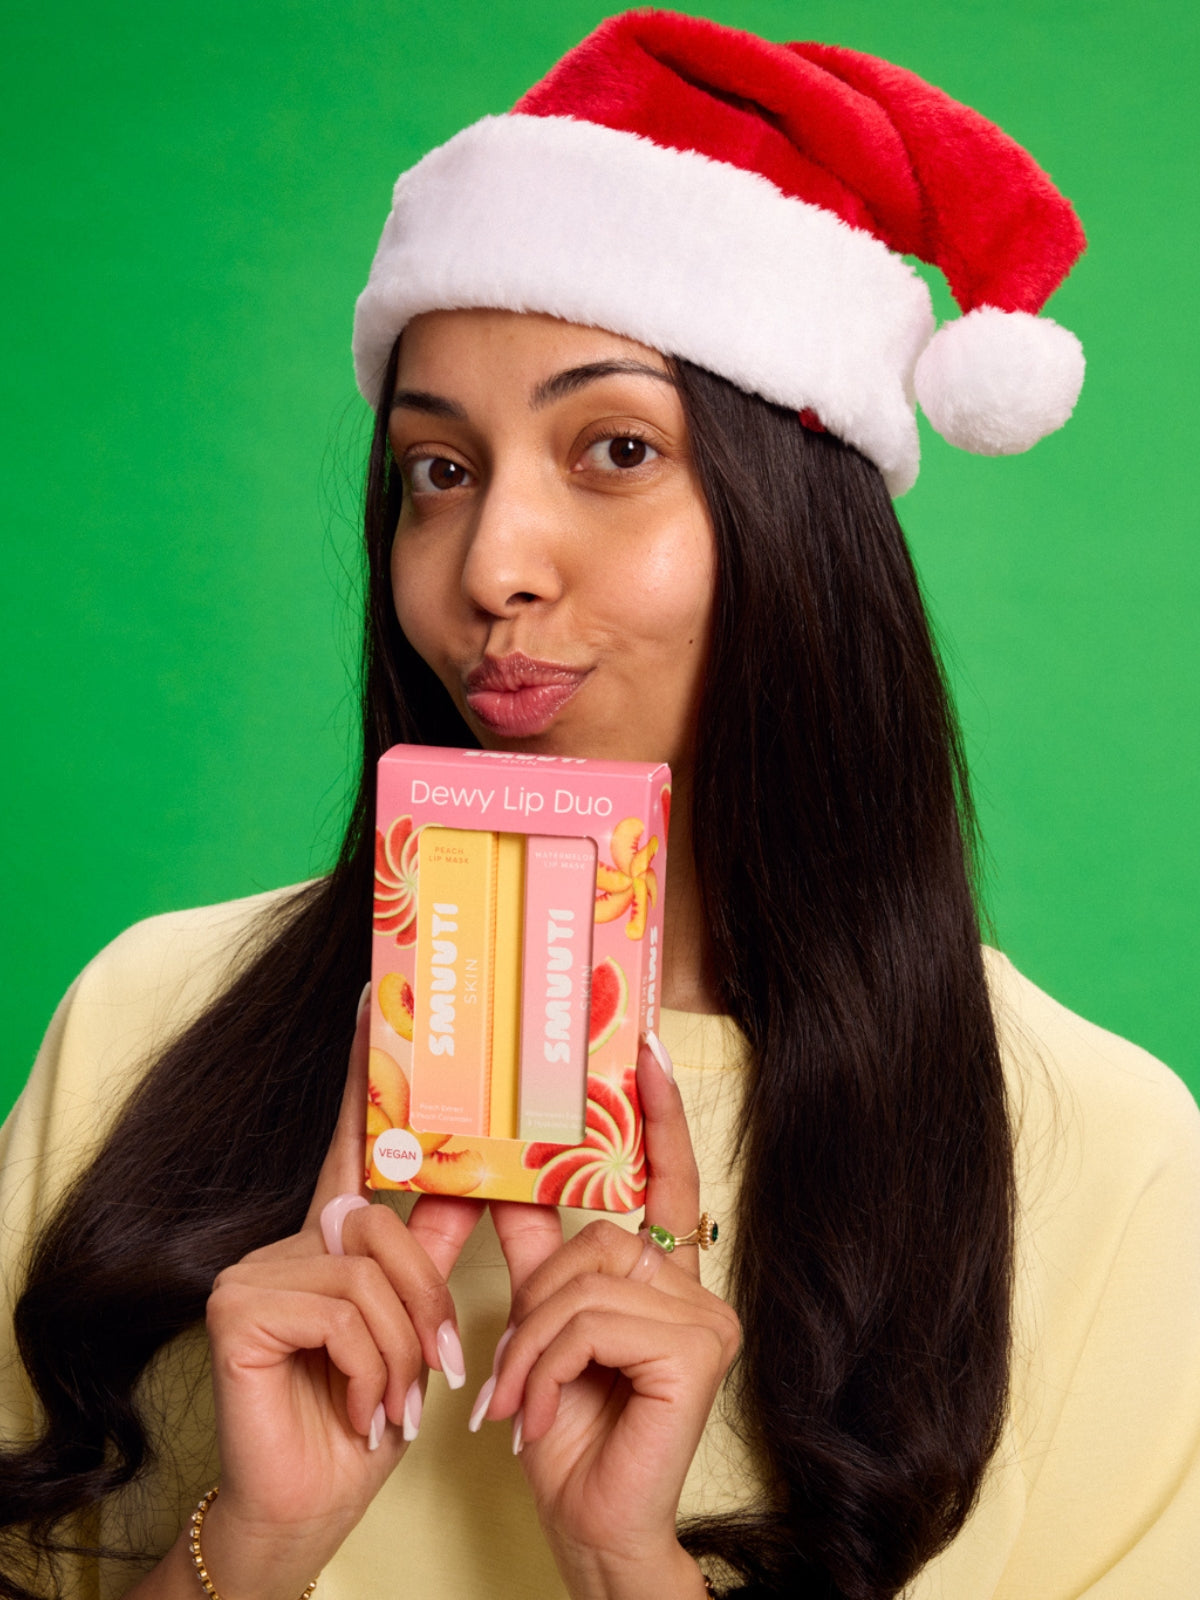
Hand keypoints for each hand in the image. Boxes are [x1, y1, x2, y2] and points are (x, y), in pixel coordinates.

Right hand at [198, 989, 485, 1598]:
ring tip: (390, 1402)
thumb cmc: (364, 1413)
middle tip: (434, 1369)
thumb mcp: (413, 1324)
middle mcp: (286, 1238)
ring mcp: (253, 1268)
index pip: (352, 1143)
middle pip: (385, 1228)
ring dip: (400, 1351)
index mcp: (329, 1236)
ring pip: (371, 1274)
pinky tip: (356, 1406)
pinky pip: (345, 1311)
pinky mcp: (238, 1307)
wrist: (310, 1504)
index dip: (362, 1073)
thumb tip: (476, 1180)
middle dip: (425, 1305)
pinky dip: (369, 1366)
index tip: (375, 998)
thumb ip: (431, 1250)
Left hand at [486, 1038, 738, 1599]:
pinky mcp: (698, 1349)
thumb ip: (535, 1249)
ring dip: (533, 1341)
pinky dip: (547, 1362)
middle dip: (538, 1297)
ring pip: (587, 1276)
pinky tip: (542, 1409)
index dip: (660, 1114)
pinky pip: (592, 1317)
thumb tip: (507, 1174)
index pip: (668, 1181)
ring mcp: (709, 1318)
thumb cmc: (565, 1430)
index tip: (646, 1047)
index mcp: (668, 1279)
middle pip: (599, 1235)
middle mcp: (701, 1290)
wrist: (588, 1525)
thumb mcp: (539, 1325)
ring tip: (519, 1398)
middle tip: (513, 1366)